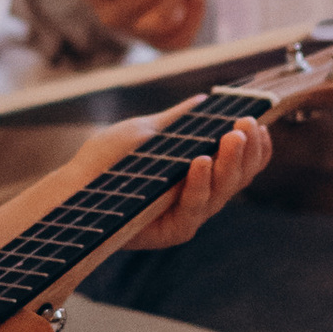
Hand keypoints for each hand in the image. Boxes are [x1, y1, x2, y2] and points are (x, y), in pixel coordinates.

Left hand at [45, 105, 268, 252]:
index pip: (238, 163)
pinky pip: (195, 208)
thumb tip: (206, 101)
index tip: (259, 123)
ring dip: (231, 163)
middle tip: (247, 125)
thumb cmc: (107, 161)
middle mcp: (197, 195)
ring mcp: (188, 214)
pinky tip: (202, 161)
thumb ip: (179, 121)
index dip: (254, 148)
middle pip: (237, 178)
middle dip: (247, 151)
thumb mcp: (147, 132)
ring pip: (223, 192)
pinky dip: (201, 184)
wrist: (73, 187)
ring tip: (233, 136)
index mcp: (197, 174)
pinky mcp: (174, 230)